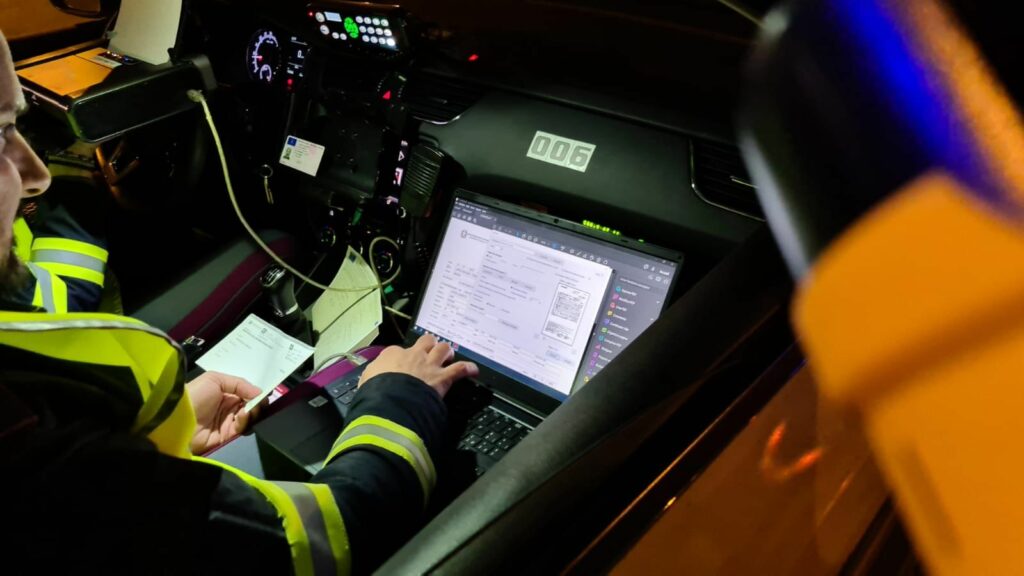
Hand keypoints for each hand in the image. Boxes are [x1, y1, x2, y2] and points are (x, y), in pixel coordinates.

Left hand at [186, 371, 263, 454]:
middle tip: (259, 401)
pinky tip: (243, 414)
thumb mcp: (215, 379)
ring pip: (249, 418)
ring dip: (253, 412)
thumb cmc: (195, 394)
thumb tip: (261, 393)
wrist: (177, 419)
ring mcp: (227, 423)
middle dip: (257, 403)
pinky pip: (242, 429)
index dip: (256, 394)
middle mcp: (228, 408)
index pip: (247, 394)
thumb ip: (240, 383)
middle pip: (251, 406)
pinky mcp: (226, 437)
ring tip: (250, 408)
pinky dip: (245, 421)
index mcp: (225, 394)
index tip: (264, 394)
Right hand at [359, 334, 478, 397]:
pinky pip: (459, 369)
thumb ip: (372, 377)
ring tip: (449, 356)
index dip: (404, 356)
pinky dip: (467, 369)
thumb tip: (370, 381)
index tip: (403, 362)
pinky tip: (473, 370)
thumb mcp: (365, 381)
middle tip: (431, 351)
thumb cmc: (375, 391)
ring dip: (447, 352)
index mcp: (392, 354)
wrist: (390, 399)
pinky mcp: (442, 377)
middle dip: (430, 345)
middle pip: (426, 341)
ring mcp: (429, 365)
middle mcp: (413, 355)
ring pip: (444, 349)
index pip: (399, 350)